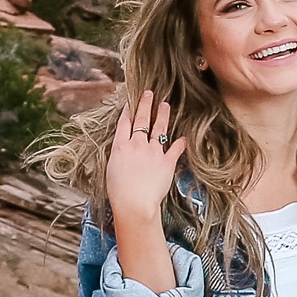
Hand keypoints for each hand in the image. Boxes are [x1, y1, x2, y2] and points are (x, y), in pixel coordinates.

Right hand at [106, 90, 186, 224]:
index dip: (128, 110)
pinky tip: (184, 138)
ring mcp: (153, 152)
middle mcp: (137, 144)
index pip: (125, 122)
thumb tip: (123, 147)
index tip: (131, 102)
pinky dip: (180, 143)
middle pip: (142, 119)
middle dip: (146, 104)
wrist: (134, 203)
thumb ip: (119, 154)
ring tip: (165, 105)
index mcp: (121, 146)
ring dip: (163, 115)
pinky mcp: (167, 162)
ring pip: (159, 128)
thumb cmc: (119, 191)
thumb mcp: (112, 168)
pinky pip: (175, 149)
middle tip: (149, 93)